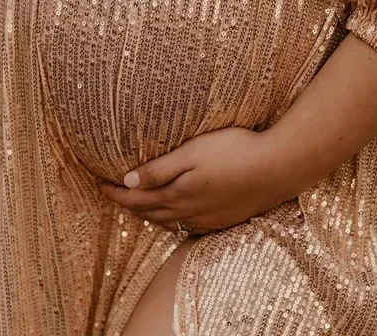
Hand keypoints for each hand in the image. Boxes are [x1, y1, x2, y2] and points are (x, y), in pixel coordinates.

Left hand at [95, 126, 295, 235]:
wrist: (278, 168)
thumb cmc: (234, 151)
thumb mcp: (192, 153)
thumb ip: (159, 169)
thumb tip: (127, 181)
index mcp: (177, 195)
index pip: (136, 198)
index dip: (115, 191)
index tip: (98, 182)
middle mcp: (189, 213)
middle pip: (149, 212)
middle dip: (127, 203)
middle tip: (111, 191)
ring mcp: (207, 219)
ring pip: (168, 221)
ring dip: (148, 213)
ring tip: (136, 202)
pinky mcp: (223, 219)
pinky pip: (187, 225)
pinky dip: (172, 220)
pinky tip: (174, 213)